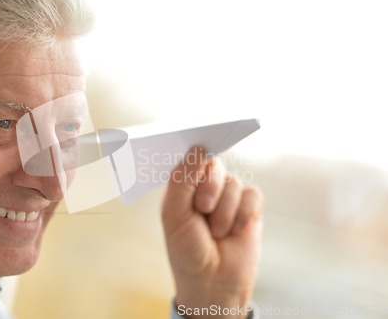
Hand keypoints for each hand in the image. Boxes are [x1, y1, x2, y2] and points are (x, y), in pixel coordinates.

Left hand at [162, 147, 262, 318]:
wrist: (212, 282)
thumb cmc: (187, 250)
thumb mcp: (174, 215)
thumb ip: (181, 181)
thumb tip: (198, 149)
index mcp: (184, 187)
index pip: (191, 159)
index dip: (195, 154)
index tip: (199, 143)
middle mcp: (206, 188)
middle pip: (214, 166)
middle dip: (209, 188)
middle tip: (202, 209)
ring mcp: (229, 198)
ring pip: (234, 182)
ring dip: (224, 211)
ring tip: (216, 232)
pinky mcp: (250, 209)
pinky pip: (252, 195)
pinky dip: (243, 214)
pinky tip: (236, 231)